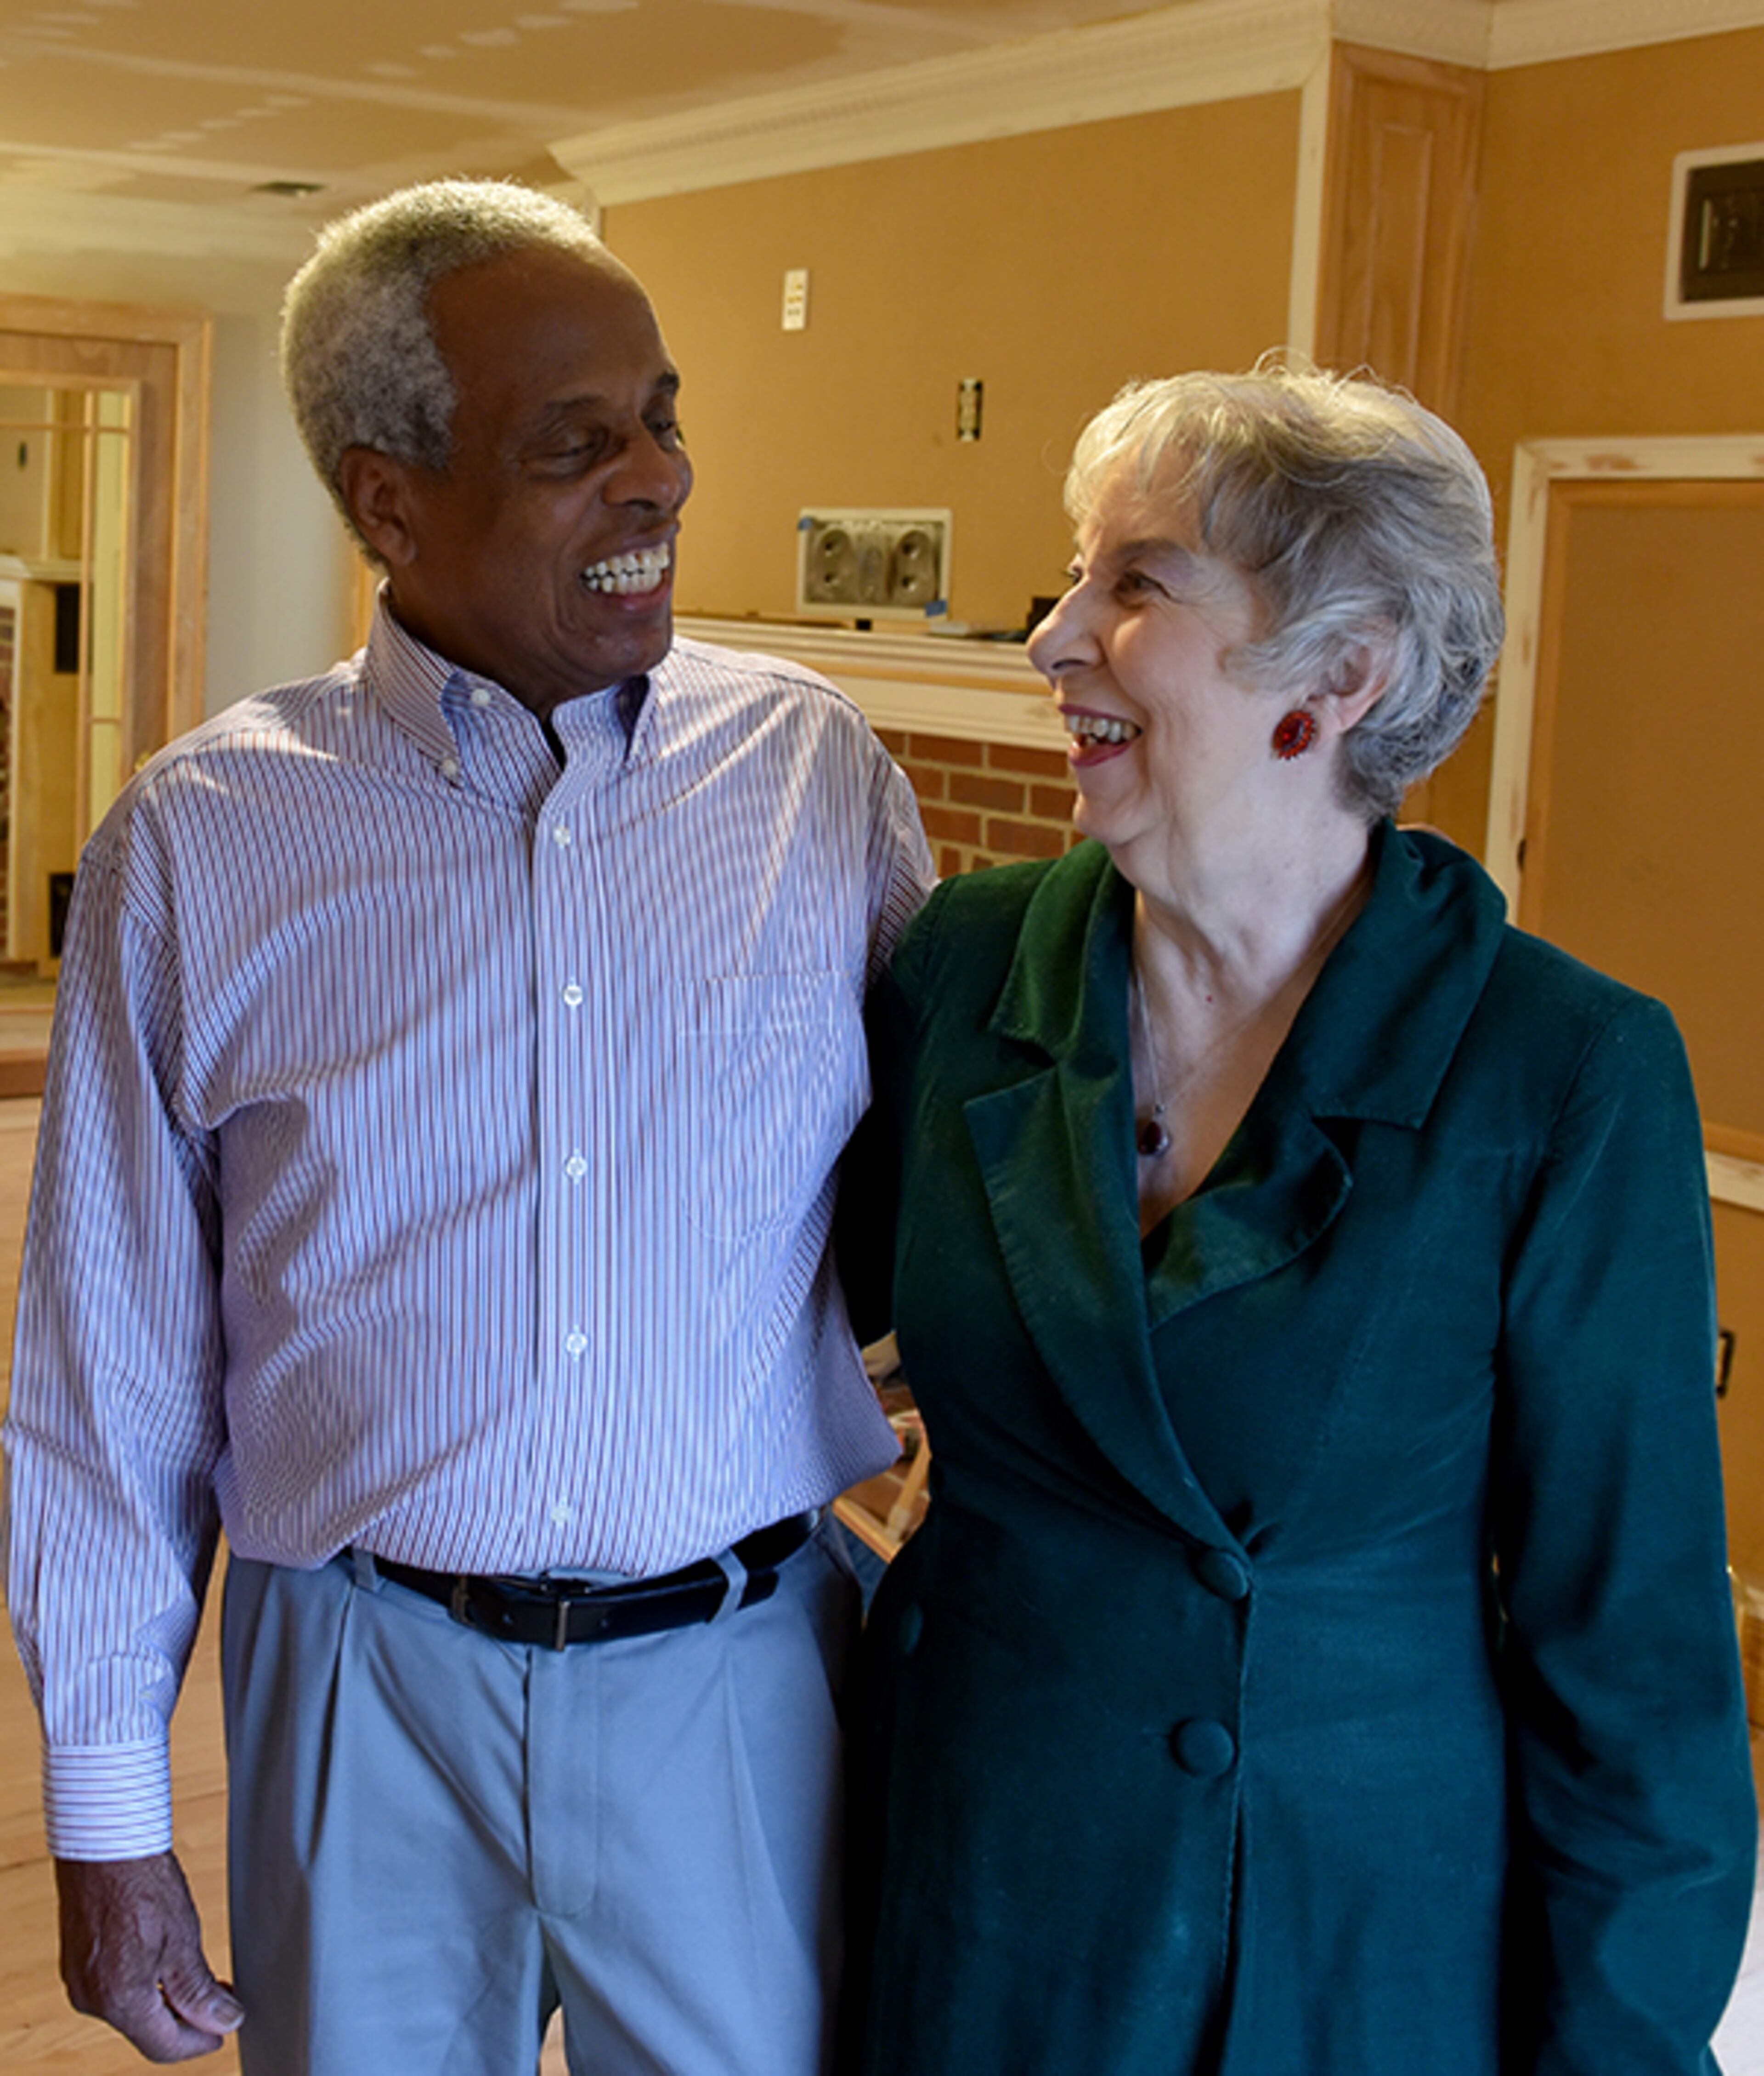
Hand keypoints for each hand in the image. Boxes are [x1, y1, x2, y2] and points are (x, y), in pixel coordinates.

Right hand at [56, 1852, 243, 2060]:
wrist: (103, 1842)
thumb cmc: (141, 1881)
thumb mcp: (182, 1939)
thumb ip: (198, 1990)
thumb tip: (223, 2022)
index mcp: (119, 2000)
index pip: (163, 2046)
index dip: (199, 2042)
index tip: (226, 2029)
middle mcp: (92, 1999)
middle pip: (147, 2029)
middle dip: (186, 2020)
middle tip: (221, 1999)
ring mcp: (80, 1981)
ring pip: (131, 2009)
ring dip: (166, 2001)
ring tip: (200, 1978)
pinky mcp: (78, 1961)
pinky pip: (115, 1989)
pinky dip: (144, 1985)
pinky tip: (166, 1965)